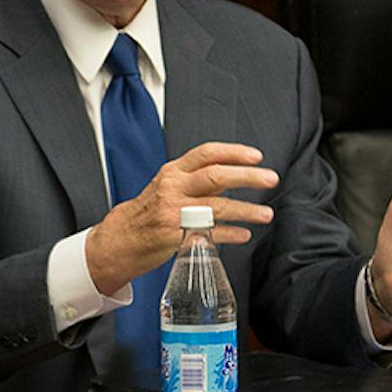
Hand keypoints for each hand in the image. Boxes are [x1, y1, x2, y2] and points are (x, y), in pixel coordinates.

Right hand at [84, 141, 278, 294]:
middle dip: (247, 177)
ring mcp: (173, 212)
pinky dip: (230, 234)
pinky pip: (209, 234)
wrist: (120, 238)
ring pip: (217, 207)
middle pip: (216, 176)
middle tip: (270, 179)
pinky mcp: (175, 236)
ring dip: (246, 210)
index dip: (234, 152)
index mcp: (173, 172)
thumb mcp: (168, 186)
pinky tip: (244, 234)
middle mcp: (173, 188)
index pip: (207, 153)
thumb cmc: (148, 211)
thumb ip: (198, 180)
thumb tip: (233, 174)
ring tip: (266, 214)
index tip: (256, 156)